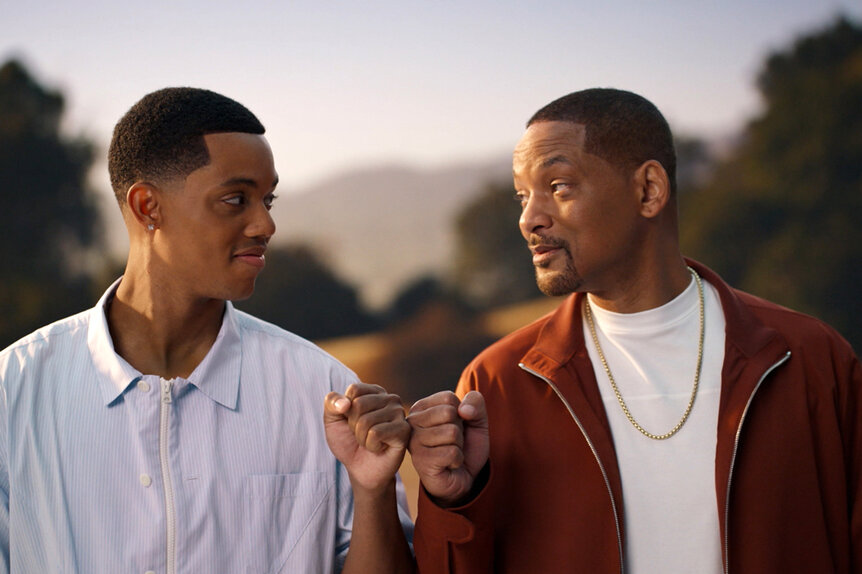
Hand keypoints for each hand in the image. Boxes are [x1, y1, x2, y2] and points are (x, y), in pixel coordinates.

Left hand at [324, 383, 410, 493]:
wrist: (360, 469)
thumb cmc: (348, 441)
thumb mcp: (332, 419)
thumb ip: (332, 403)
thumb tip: (345, 403)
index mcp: (375, 392)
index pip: (354, 390)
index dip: (345, 410)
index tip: (352, 421)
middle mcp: (390, 399)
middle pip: (359, 404)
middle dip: (353, 425)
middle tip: (362, 434)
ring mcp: (399, 414)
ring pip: (366, 421)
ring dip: (361, 438)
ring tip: (370, 441)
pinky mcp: (404, 430)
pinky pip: (376, 433)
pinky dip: (370, 445)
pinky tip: (379, 448)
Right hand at [407, 390, 488, 506]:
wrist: (463, 477)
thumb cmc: (465, 445)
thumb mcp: (477, 419)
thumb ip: (475, 402)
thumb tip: (464, 410)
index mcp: (422, 408)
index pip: (448, 397)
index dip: (461, 413)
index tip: (453, 425)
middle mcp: (412, 422)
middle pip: (449, 413)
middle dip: (460, 430)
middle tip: (452, 442)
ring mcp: (414, 442)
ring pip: (451, 433)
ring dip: (459, 446)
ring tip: (449, 452)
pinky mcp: (421, 461)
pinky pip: (452, 453)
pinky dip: (457, 459)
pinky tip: (448, 464)